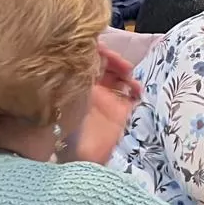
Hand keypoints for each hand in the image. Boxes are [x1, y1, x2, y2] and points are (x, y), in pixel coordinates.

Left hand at [70, 45, 142, 163]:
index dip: (95, 51)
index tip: (102, 49)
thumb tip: (85, 50)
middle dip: (113, 60)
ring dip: (125, 71)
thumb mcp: (68, 90)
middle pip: (104, 64)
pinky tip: (135, 88)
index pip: (85, 59)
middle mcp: (89, 88)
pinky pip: (132, 94)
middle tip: (119, 63)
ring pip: (119, 76)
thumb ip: (76, 71)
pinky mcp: (120, 111)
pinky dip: (136, 88)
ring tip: (128, 74)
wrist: (77, 155)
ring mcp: (105, 99)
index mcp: (72, 82)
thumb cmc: (67, 120)